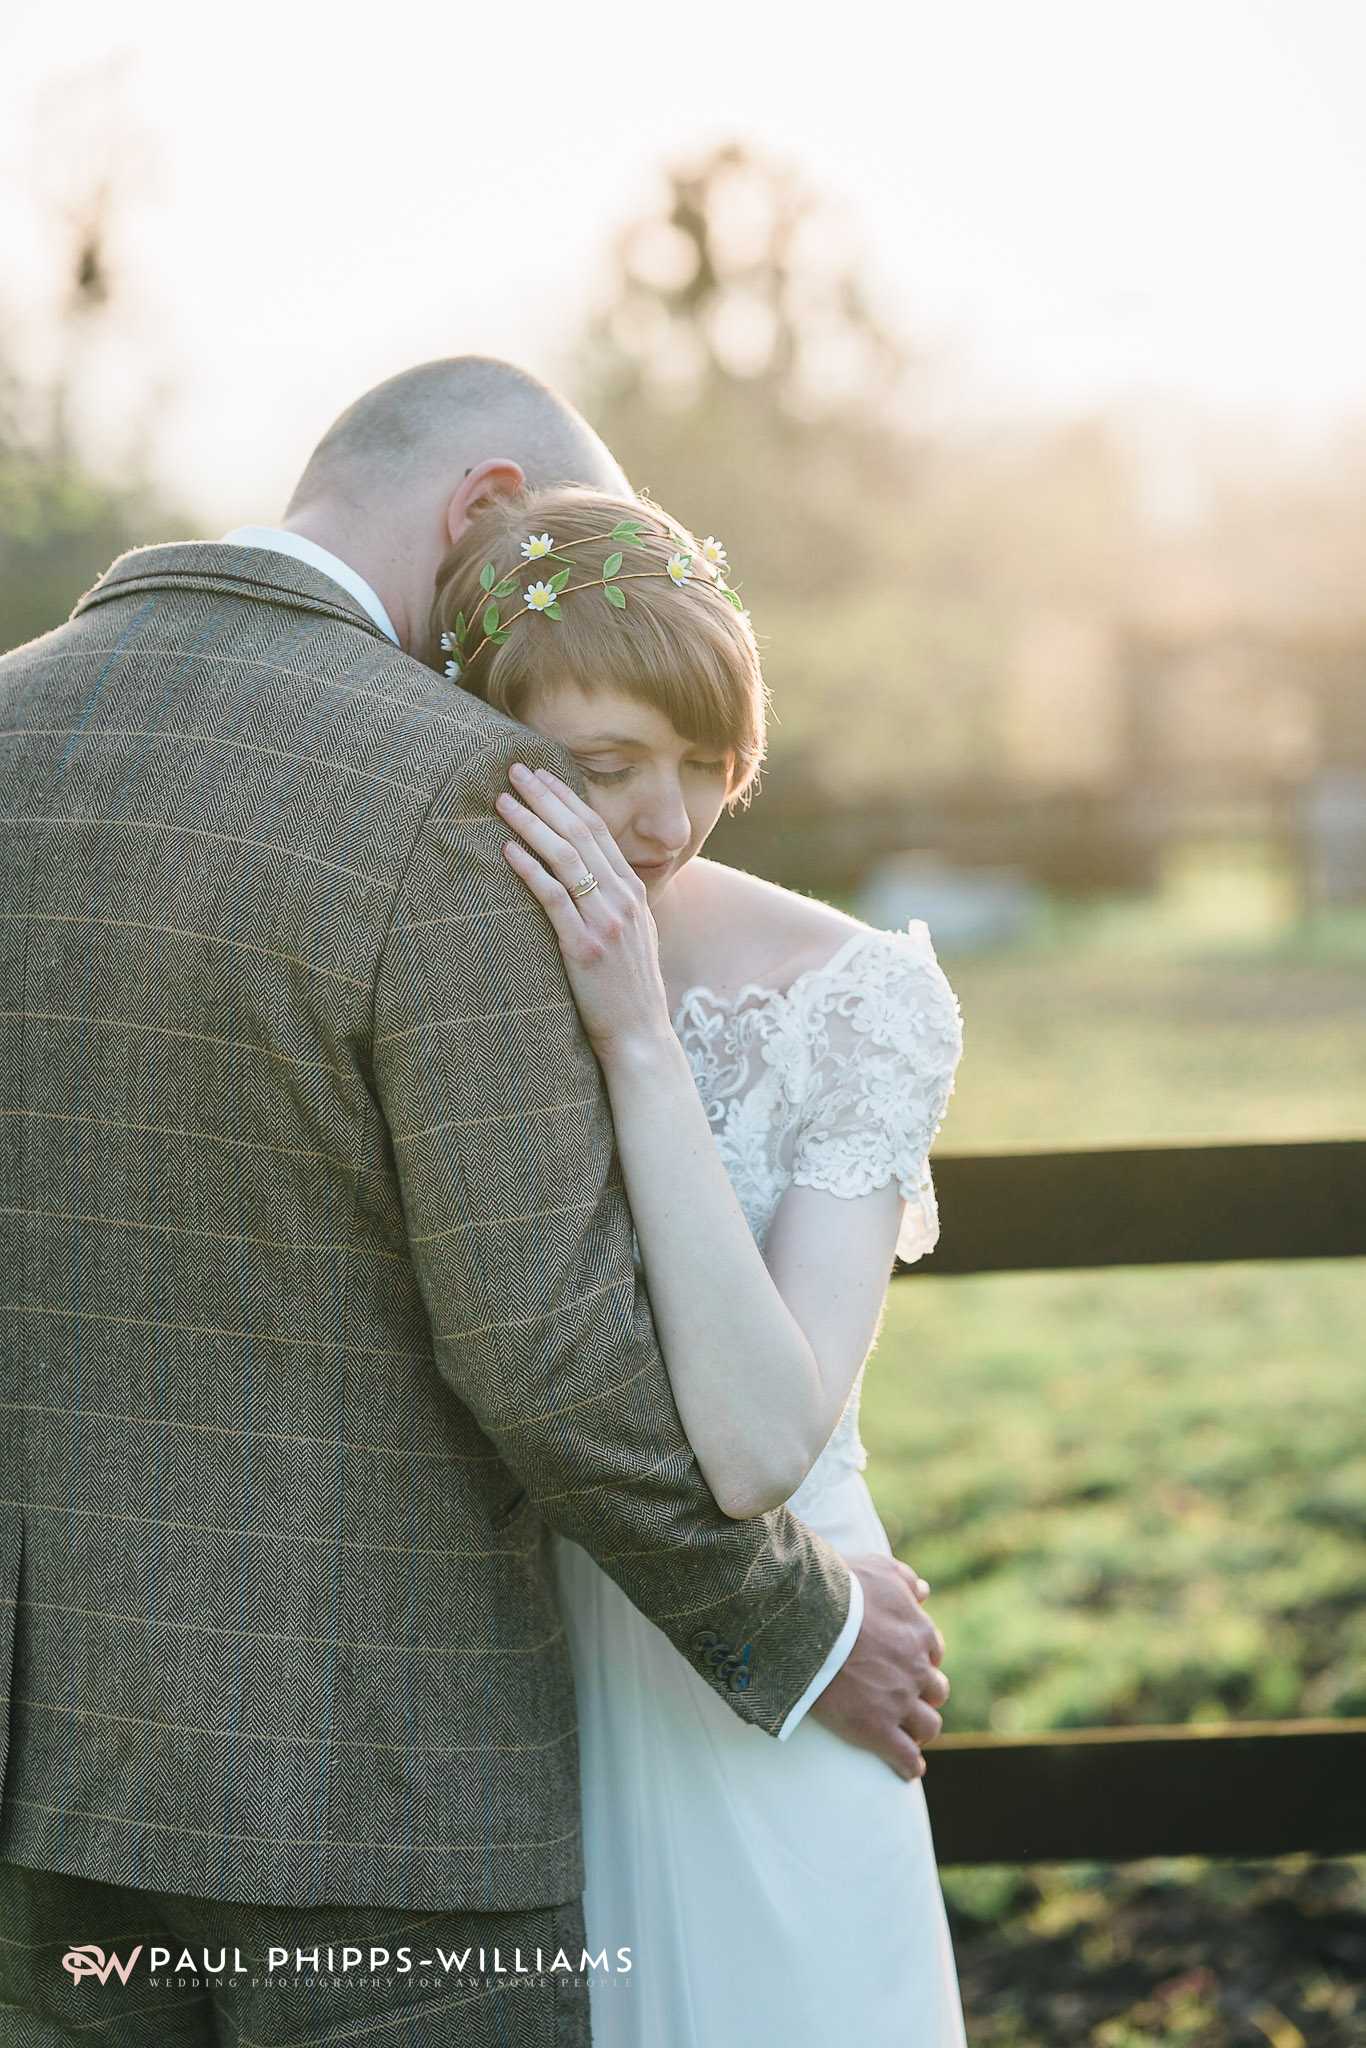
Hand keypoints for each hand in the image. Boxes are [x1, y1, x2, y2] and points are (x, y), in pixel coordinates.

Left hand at [497, 764, 673, 1063]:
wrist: (639, 1035)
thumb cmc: (628, 989)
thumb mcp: (632, 936)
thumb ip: (614, 902)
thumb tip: (588, 876)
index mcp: (633, 891)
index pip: (598, 830)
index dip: (567, 798)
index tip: (540, 774)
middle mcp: (622, 899)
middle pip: (580, 833)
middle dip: (545, 797)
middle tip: (513, 770)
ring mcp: (605, 921)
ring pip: (565, 857)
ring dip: (531, 824)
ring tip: (503, 801)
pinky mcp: (583, 947)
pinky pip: (553, 898)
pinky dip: (530, 869)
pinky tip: (508, 850)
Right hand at [809, 1553, 947, 1780]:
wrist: (805, 1620)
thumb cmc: (838, 1589)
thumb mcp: (878, 1570)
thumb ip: (905, 1579)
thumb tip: (925, 1591)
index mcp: (919, 1633)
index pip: (932, 1652)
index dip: (919, 1659)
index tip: (906, 1665)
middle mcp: (916, 1670)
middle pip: (936, 1691)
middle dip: (923, 1694)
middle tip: (904, 1698)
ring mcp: (898, 1702)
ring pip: (928, 1726)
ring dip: (920, 1729)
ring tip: (907, 1733)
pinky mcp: (876, 1729)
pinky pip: (905, 1757)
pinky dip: (909, 1765)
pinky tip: (907, 1769)